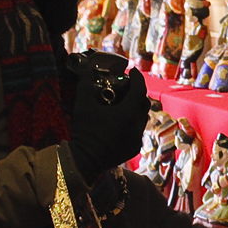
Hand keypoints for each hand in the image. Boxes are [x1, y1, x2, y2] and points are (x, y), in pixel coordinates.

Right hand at [68, 66, 149, 184]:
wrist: (84, 159)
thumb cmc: (84, 130)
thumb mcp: (83, 104)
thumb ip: (85, 82)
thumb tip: (86, 68)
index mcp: (128, 113)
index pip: (140, 89)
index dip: (137, 78)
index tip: (132, 71)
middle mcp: (137, 126)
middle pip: (144, 103)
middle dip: (138, 92)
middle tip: (128, 87)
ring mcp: (137, 138)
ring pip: (143, 118)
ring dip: (136, 108)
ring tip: (125, 103)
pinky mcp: (135, 149)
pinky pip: (139, 131)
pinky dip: (133, 123)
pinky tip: (123, 121)